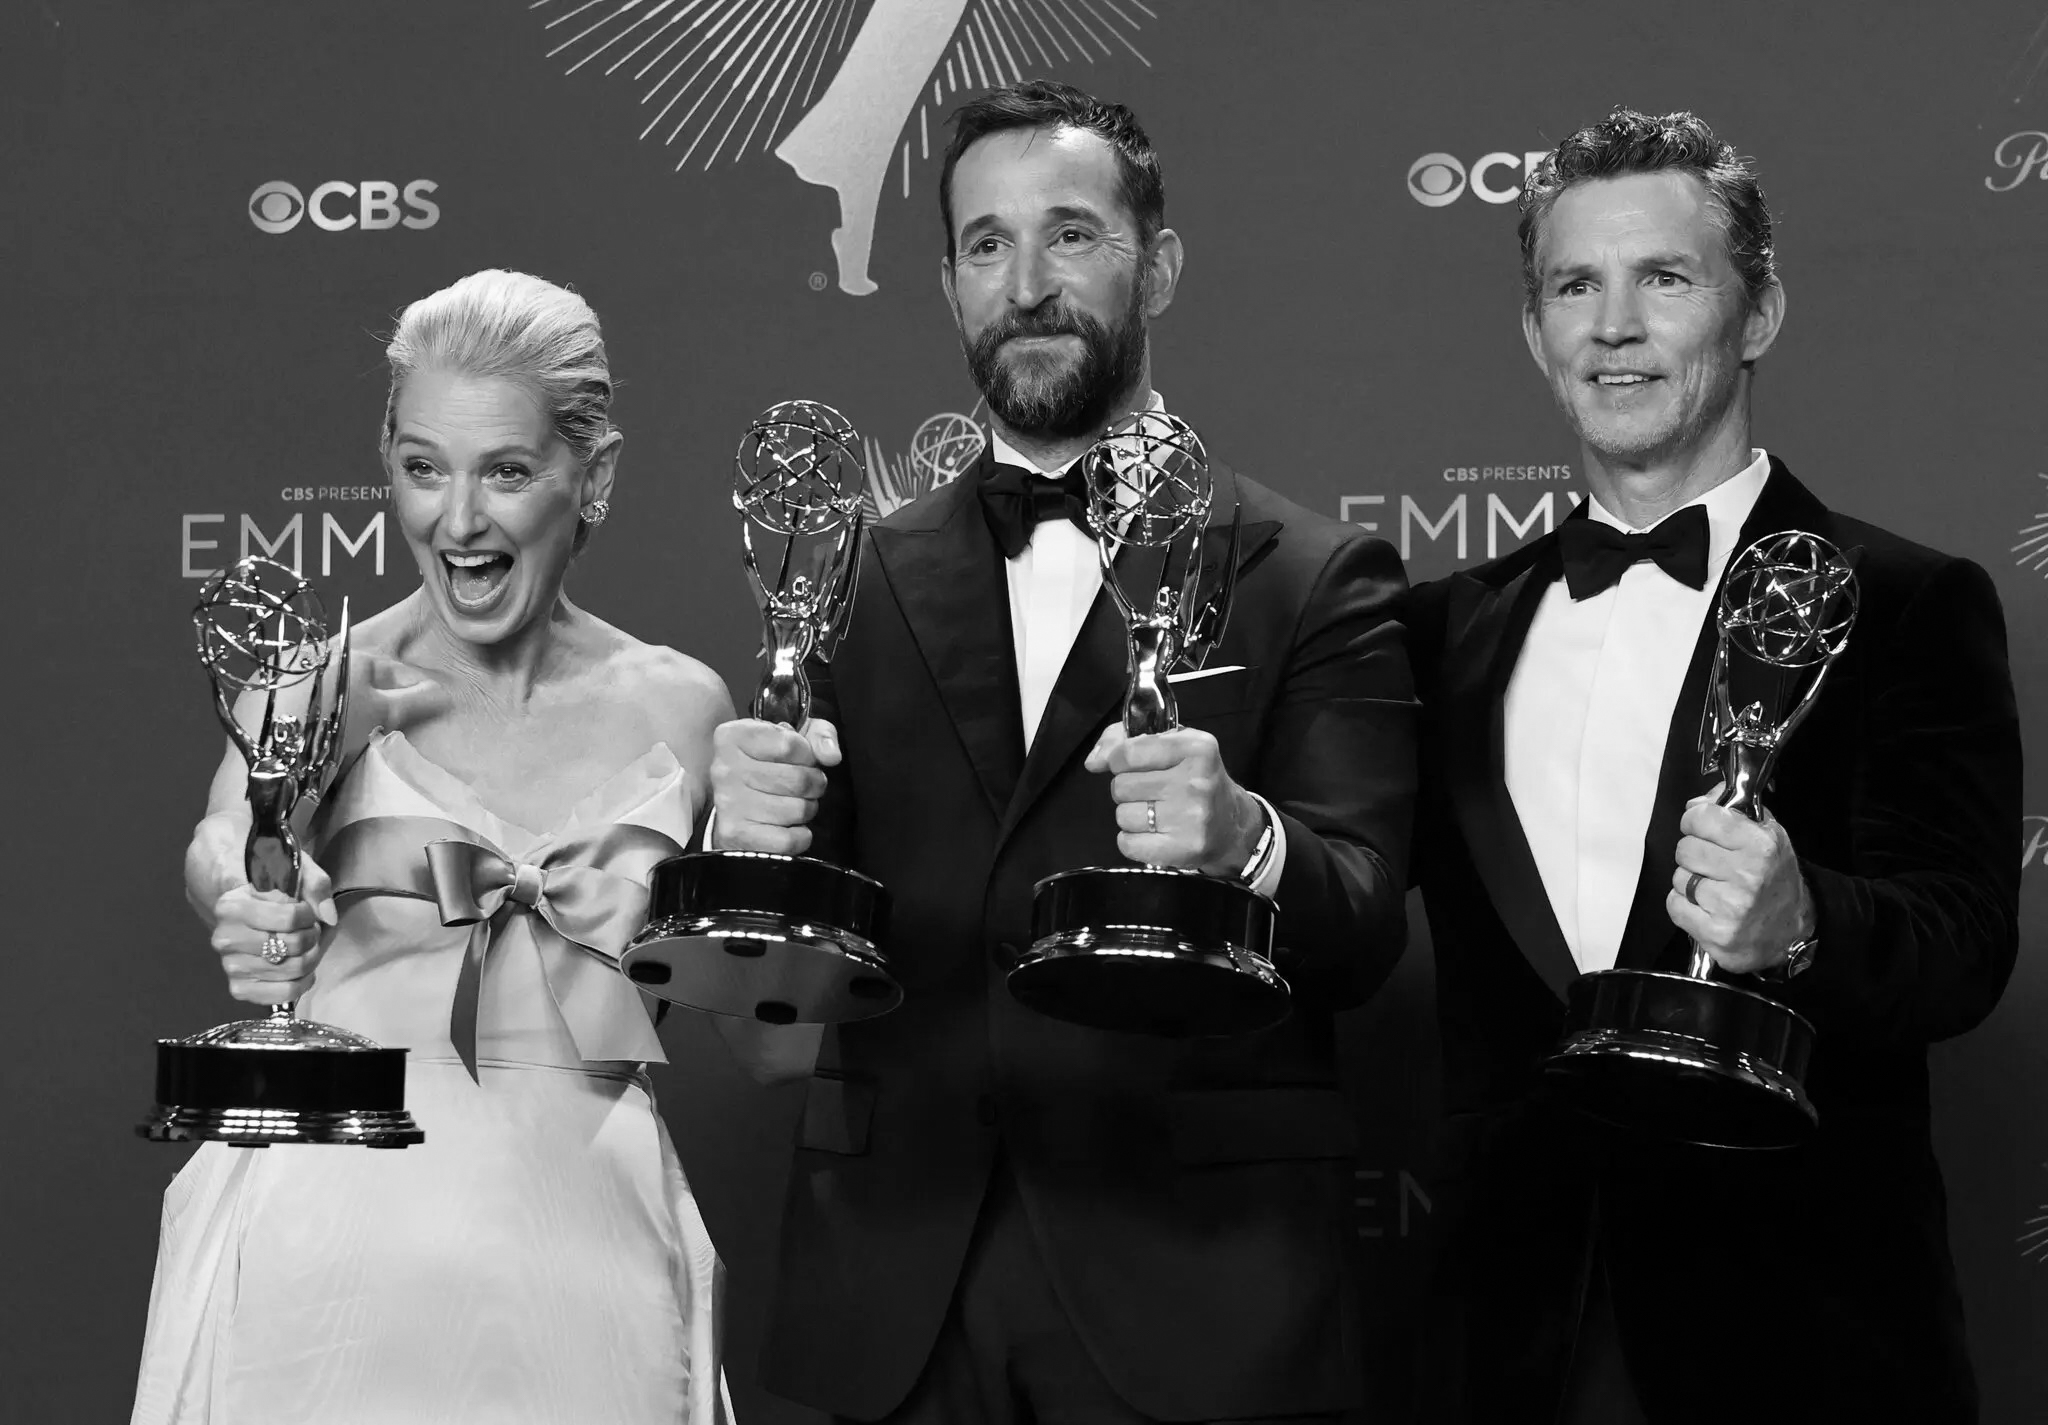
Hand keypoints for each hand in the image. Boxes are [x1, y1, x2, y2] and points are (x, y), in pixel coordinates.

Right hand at [208, 854, 336, 1004]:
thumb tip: (328, 916)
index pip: (289, 917)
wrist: (246, 913)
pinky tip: (303, 970)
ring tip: (306, 946)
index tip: (307, 911)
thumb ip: (315, 885)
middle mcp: (224, 939)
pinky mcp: (239, 988)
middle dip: (312, 936)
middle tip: (309, 930)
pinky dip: (301, 983)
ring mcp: (230, 966)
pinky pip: (281, 995)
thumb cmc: (272, 892)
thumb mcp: (293, 873)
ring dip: (310, 958)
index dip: (308, 915)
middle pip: (292, 945)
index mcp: (231, 906)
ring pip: (291, 970)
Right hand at [709, 717, 839, 854]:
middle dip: (813, 784)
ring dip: (806, 809)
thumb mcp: (794, 736)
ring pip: (798, 810)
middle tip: (806, 786)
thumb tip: (832, 756)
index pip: (790, 745)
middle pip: (798, 779)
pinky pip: (790, 840)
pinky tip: (787, 826)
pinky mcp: (735, 836)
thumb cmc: (768, 765)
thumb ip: (820, 735)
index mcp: (734, 736)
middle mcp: (725, 769)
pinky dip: (799, 836)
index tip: (800, 760)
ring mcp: (728, 804)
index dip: (807, 755)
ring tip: (794, 804)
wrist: (733, 806)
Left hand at [1085, 724, 1263, 876]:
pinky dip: (1132, 841)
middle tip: (1151, 792)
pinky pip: (1128, 844)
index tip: (1127, 766)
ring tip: (1156, 813)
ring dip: (1132, 815)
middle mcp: (1195, 781)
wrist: (1233, 825)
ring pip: (1123, 815)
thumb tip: (1093, 761)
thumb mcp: (1173, 745)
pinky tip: (1153, 834)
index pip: (1128, 753)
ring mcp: (1190, 818)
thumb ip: (1126, 740)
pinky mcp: (1182, 849)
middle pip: (1121, 785)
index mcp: (1195, 748)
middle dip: (1128, 789)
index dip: (1117, 760)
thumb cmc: (1195, 779)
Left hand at [1668, 785, 1815, 975]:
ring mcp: (1730, 907)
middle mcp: (1747, 875)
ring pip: (1678, 878)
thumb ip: (1732, 812)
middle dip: (1694, 854)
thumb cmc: (1774, 879)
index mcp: (1760, 846)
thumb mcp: (1767, 836)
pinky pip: (1675, 905)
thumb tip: (1697, 802)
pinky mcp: (1715, 933)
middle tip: (1712, 863)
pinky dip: (1685, 905)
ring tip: (1715, 888)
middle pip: (1685, 849)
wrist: (1791, 930)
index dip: (1695, 820)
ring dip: (1690, 882)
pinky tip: (1707, 907)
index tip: (1700, 827)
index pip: (1702, 817)